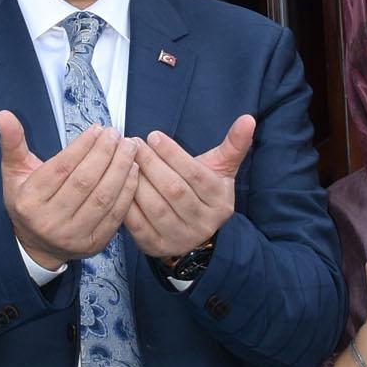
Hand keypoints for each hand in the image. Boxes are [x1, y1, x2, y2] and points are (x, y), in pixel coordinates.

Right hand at [0, 112, 138, 266]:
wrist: (36, 245)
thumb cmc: (27, 200)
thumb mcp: (14, 171)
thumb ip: (12, 142)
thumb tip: (4, 114)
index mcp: (28, 201)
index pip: (61, 169)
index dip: (82, 146)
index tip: (98, 129)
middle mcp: (49, 222)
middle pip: (84, 182)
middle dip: (105, 154)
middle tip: (117, 134)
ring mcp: (73, 236)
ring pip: (103, 198)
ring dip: (120, 170)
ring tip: (129, 148)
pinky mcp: (94, 245)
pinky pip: (116, 215)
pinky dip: (127, 191)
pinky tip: (134, 171)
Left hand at [123, 119, 254, 263]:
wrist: (193, 233)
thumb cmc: (202, 191)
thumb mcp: (220, 169)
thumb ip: (233, 145)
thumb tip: (248, 118)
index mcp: (219, 201)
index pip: (195, 175)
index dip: (173, 154)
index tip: (153, 136)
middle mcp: (203, 222)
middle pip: (174, 190)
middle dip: (151, 164)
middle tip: (133, 145)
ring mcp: (180, 238)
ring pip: (155, 207)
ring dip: (136, 181)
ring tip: (124, 160)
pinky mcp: (157, 247)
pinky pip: (138, 225)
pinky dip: (126, 203)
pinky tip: (118, 184)